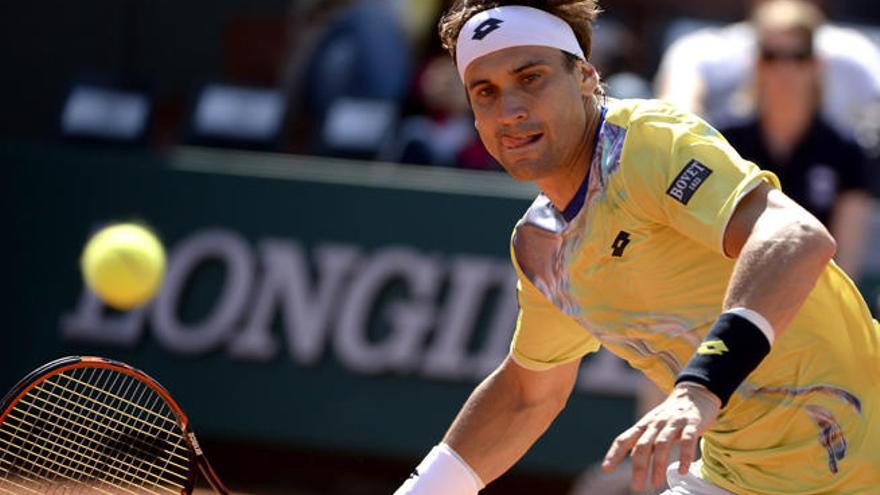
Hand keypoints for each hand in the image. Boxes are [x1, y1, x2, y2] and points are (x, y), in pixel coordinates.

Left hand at [600, 383, 721, 490]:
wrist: (695, 393)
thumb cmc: (670, 415)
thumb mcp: (652, 426)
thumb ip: (643, 442)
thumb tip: (631, 464)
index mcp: (643, 425)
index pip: (624, 439)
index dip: (614, 453)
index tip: (606, 468)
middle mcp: (656, 423)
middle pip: (643, 445)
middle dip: (639, 466)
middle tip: (637, 487)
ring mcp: (674, 422)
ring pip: (662, 443)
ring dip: (658, 464)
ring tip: (656, 483)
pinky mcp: (692, 423)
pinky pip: (688, 440)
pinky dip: (685, 456)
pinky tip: (683, 471)